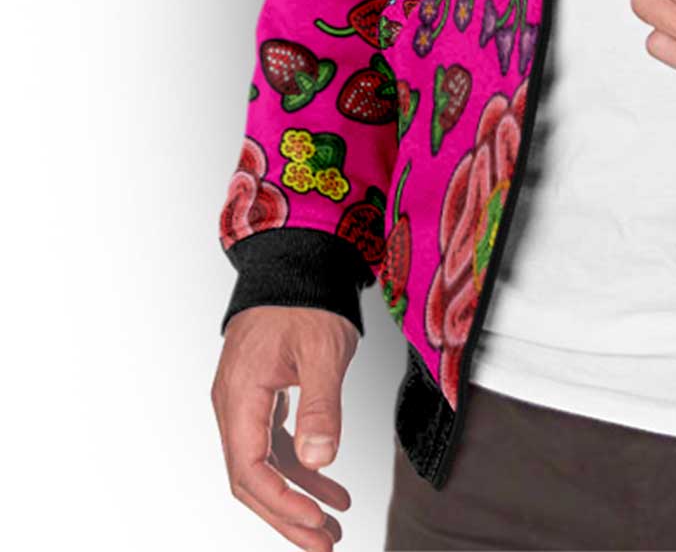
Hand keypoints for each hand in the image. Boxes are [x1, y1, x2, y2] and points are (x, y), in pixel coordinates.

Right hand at [212, 305, 357, 549]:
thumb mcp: (322, 349)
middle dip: (287, 516)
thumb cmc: (305, 297)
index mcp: (240, 397)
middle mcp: (234, 406)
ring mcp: (245, 402)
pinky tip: (329, 486)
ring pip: (264, 467)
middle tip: (324, 543)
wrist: (295, 259)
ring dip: (297, 498)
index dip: (281, 504)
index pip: (250, 471)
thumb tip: (320, 459)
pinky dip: (301, 468)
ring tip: (333, 525)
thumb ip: (320, 405)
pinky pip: (275, 445)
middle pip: (252, 480)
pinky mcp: (262, 396)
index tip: (315, 523)